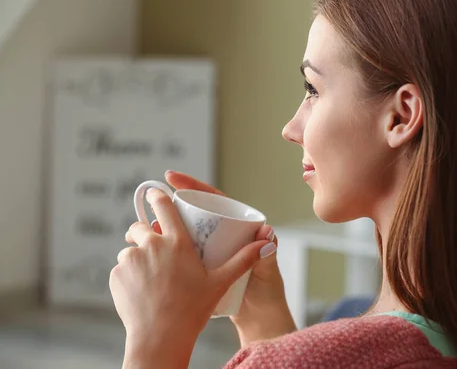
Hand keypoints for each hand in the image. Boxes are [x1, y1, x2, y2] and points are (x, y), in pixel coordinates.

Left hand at [110, 187, 272, 367]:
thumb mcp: (220, 282)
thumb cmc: (192, 310)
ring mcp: (131, 259)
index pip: (163, 206)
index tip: (154, 192)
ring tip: (149, 275)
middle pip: (140, 227)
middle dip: (143, 232)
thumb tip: (268, 243)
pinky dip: (128, 275)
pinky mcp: (117, 275)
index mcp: (177, 242)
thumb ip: (243, 260)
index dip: (157, 195)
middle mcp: (152, 245)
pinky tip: (139, 289)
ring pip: (129, 249)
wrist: (160, 338)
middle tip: (154, 247)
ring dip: (136, 256)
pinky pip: (121, 268)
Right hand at [163, 170, 296, 346]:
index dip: (193, 186)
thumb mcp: (266, 271)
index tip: (172, 179)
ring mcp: (208, 251)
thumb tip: (267, 232)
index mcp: (238, 229)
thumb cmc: (266, 293)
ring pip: (183, 232)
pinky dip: (164, 249)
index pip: (213, 199)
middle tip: (152, 202)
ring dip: (163, 228)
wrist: (257, 320)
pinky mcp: (198, 267)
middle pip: (194, 213)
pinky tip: (148, 250)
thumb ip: (267, 254)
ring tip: (146, 227)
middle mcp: (222, 236)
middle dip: (171, 205)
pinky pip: (179, 252)